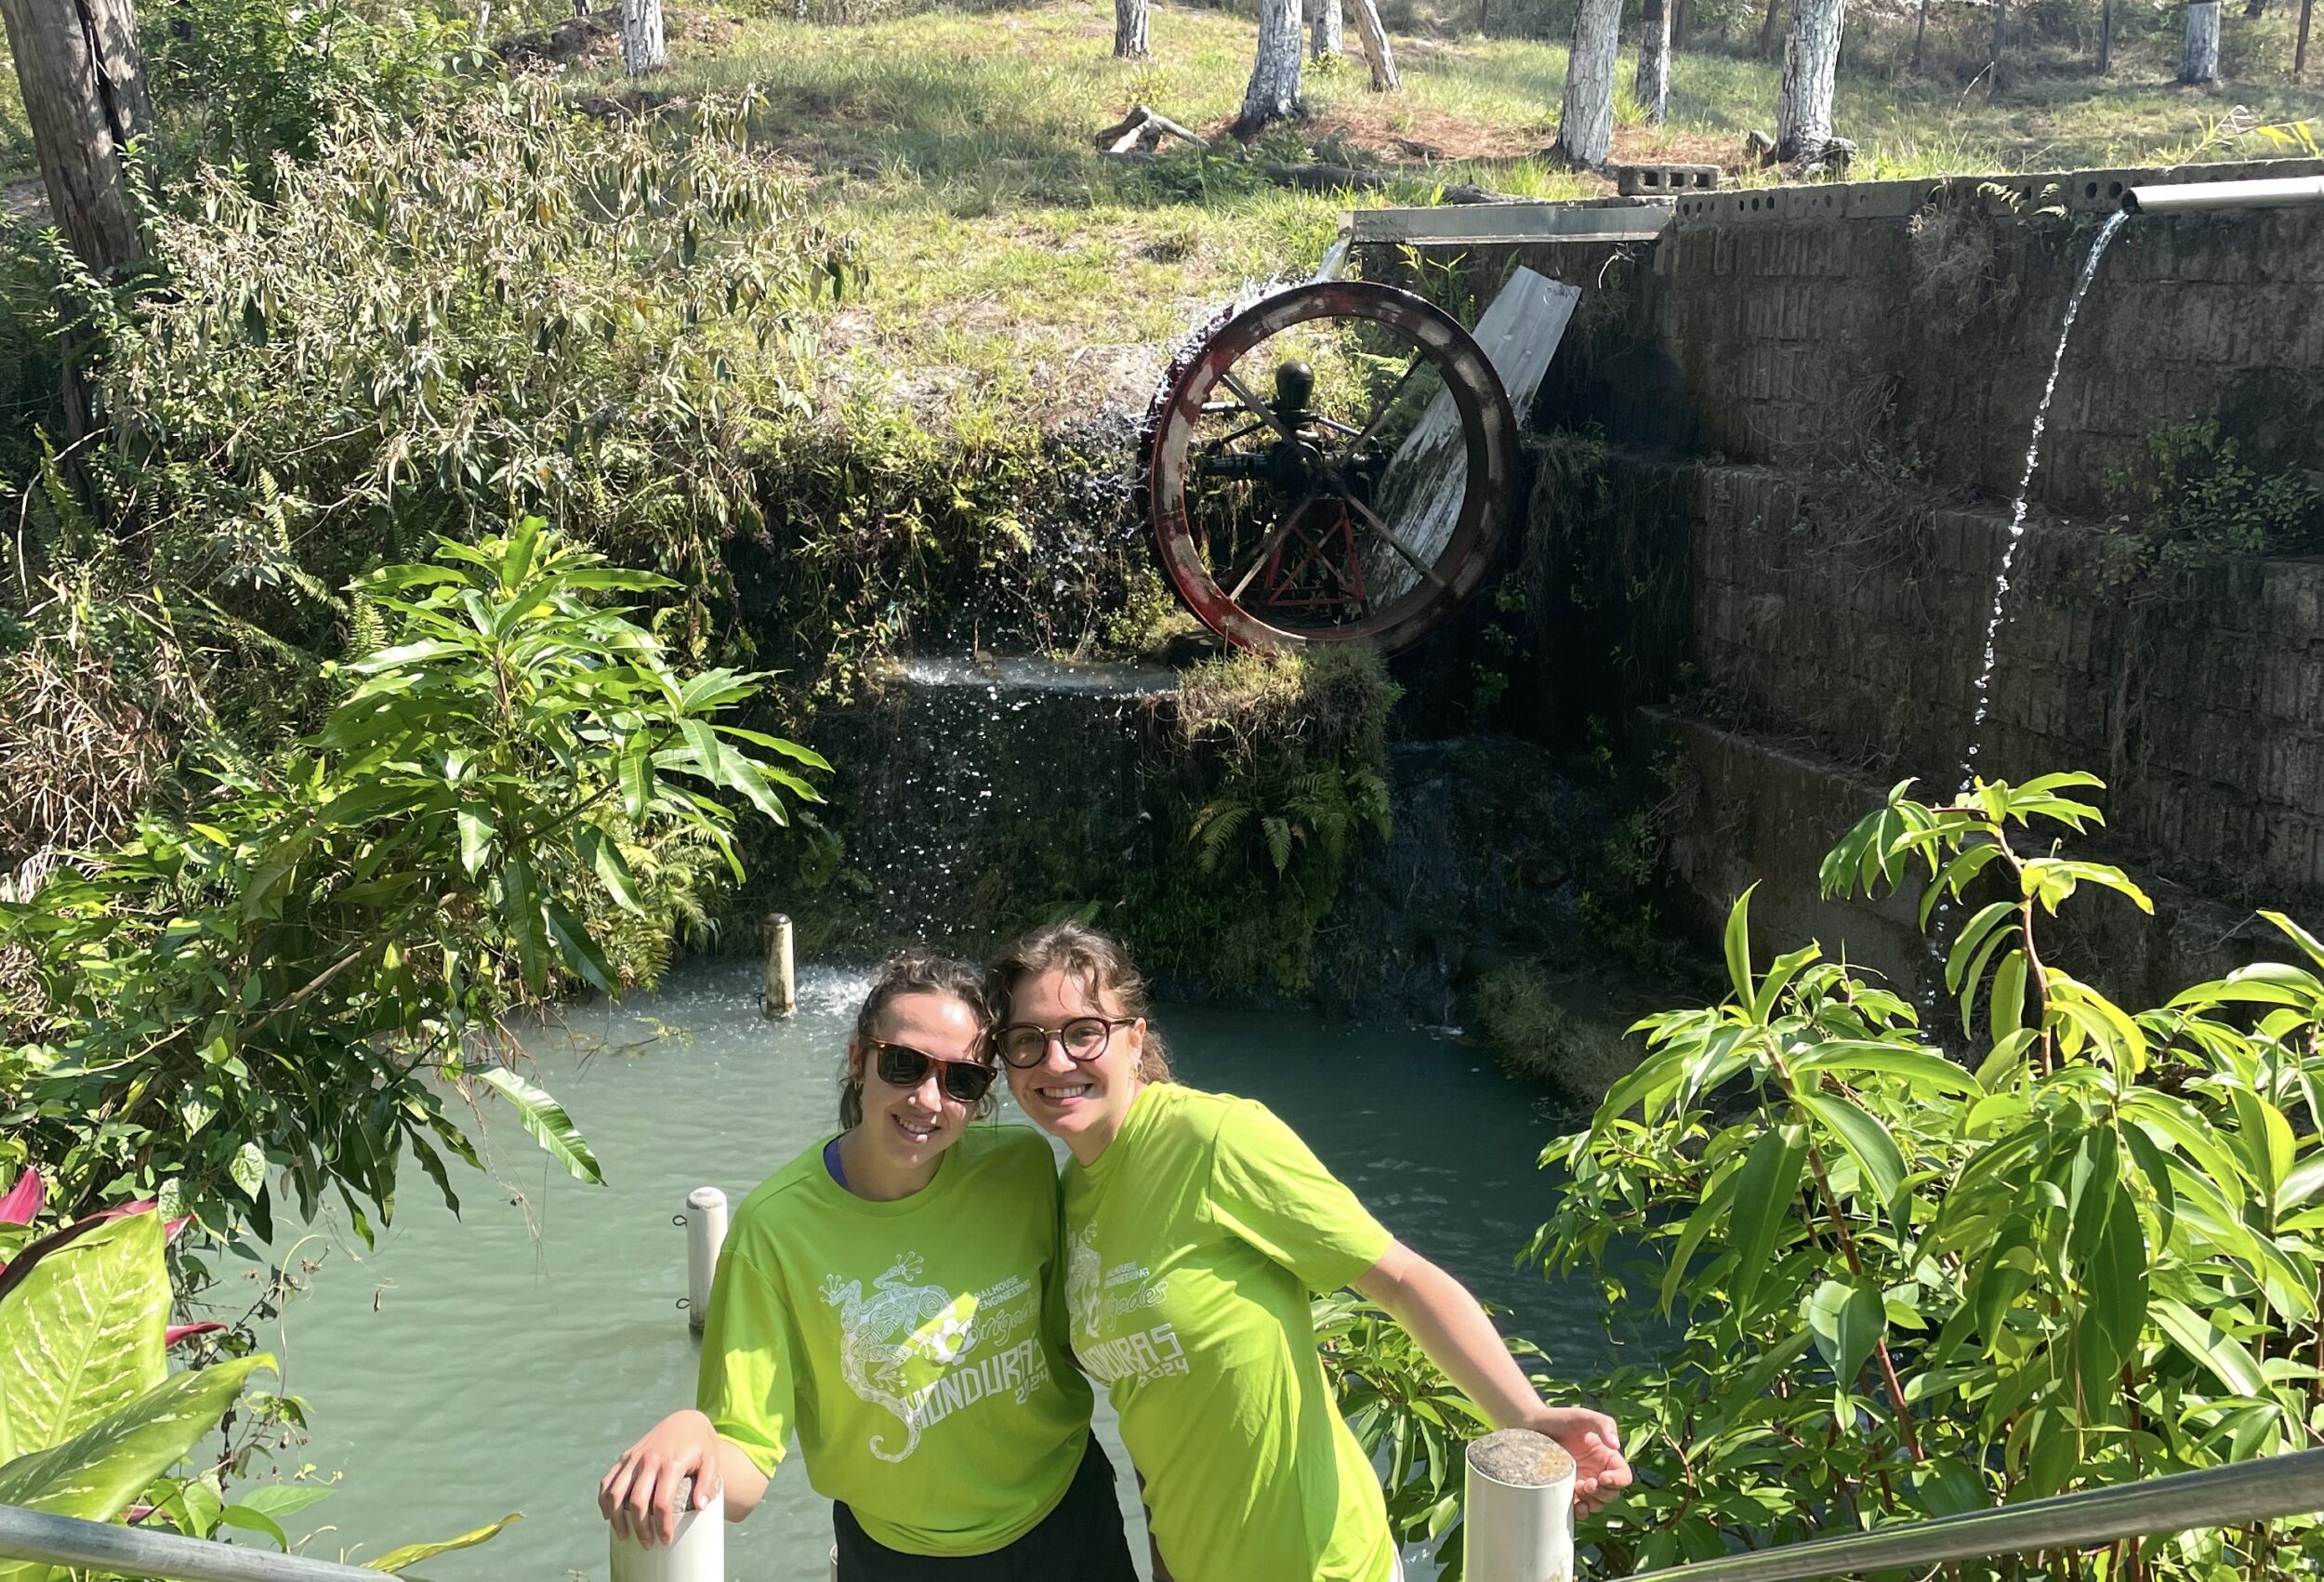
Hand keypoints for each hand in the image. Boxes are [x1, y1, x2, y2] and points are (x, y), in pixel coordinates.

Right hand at [600, 1409, 722, 1546]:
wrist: (685, 1420)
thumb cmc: (700, 1445)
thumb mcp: (712, 1460)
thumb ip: (708, 1483)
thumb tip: (700, 1507)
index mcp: (670, 1463)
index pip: (662, 1502)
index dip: (662, 1525)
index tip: (665, 1540)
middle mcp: (648, 1460)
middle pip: (637, 1502)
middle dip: (640, 1528)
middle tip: (647, 1544)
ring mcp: (634, 1457)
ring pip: (616, 1493)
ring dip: (617, 1518)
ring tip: (624, 1536)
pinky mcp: (625, 1456)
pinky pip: (608, 1480)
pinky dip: (604, 1500)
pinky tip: (608, 1516)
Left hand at [1526, 1405, 1630, 1516]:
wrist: (1531, 1427)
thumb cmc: (1558, 1419)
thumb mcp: (1583, 1416)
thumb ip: (1603, 1424)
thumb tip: (1615, 1445)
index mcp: (1606, 1457)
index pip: (1623, 1475)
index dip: (1618, 1481)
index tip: (1603, 1477)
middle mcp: (1596, 1472)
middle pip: (1612, 1494)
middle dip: (1602, 1493)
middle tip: (1586, 1484)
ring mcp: (1581, 1484)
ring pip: (1597, 1504)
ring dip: (1592, 1503)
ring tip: (1577, 1490)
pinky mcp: (1566, 1492)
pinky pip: (1579, 1509)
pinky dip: (1580, 1512)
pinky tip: (1574, 1506)